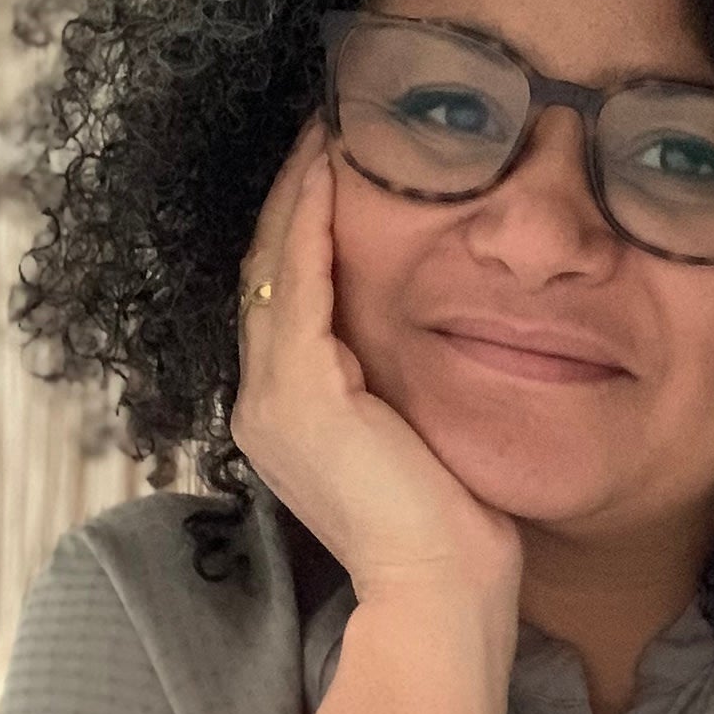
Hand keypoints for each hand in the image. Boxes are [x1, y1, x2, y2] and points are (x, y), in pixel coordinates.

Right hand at [229, 118, 525, 605]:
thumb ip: (403, 387)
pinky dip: (313, 218)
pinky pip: (298, 280)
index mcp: (286, 415)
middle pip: (267, 269)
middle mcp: (262, 402)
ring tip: (329, 124)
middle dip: (295, 192)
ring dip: (301, 188)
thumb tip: (442, 336)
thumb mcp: (419, 436)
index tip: (335, 161)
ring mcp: (272, 397)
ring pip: (273, 262)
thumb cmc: (451, 530)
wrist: (443, 592)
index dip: (303, 225)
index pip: (285, 297)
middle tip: (327, 121)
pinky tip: (335, 166)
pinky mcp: (299, 393)